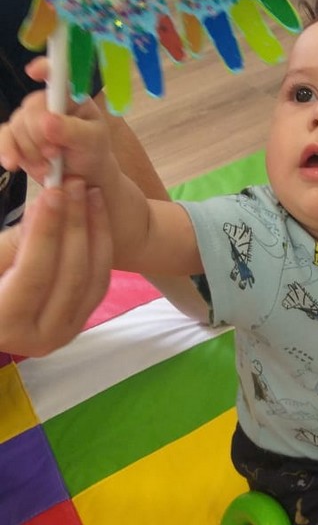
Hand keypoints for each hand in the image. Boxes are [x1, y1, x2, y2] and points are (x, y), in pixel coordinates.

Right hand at [0, 57, 108, 184]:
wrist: (83, 174)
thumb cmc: (92, 150)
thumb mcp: (92, 141)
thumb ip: (73, 131)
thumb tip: (47, 121)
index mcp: (70, 96)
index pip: (57, 75)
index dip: (44, 68)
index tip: (34, 72)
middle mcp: (47, 102)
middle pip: (31, 109)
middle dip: (40, 135)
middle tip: (55, 153)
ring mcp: (29, 119)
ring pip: (17, 127)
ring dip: (31, 151)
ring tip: (49, 167)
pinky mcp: (16, 136)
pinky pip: (4, 138)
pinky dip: (8, 151)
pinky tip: (12, 164)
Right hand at [0, 179, 111, 356]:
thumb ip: (16, 241)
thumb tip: (49, 205)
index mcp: (5, 326)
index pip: (34, 274)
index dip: (47, 231)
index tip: (53, 193)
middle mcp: (40, 339)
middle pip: (70, 275)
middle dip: (76, 224)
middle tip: (76, 184)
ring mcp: (64, 334)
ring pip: (92, 278)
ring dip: (94, 230)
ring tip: (89, 193)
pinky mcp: (78, 322)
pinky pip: (98, 282)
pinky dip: (101, 246)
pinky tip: (96, 215)